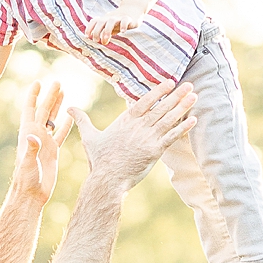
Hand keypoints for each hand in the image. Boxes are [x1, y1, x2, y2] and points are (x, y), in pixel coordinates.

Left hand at [11, 78, 72, 203]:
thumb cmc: (27, 180)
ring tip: (63, 92)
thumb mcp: (28, 164)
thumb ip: (32, 149)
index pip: (30, 110)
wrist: (32, 195)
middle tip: (57, 82)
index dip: (33, 96)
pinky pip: (61, 134)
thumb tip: (33, 134)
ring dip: (57, 106)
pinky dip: (66, 124)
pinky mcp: (52, 151)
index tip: (38, 82)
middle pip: (44, 111)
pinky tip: (71, 116)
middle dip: (50, 96)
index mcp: (29, 134)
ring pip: (52, 119)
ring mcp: (45, 143)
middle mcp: (36, 136)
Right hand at [68, 81, 194, 194]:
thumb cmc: (98, 160)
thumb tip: (69, 108)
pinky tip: (193, 119)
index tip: (170, 82)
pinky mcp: (155, 151)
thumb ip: (82, 120)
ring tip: (194, 96)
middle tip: (189, 85)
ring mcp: (148, 138)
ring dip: (182, 107)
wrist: (108, 179)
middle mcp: (138, 127)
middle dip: (176, 95)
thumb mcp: (89, 137)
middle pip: (161, 107)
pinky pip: (172, 136)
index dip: (158, 91)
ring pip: (168, 119)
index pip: (145, 101)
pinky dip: (183, 127)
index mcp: (125, 121)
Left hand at [81, 12, 138, 43]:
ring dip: (107, 30)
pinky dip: (123, 26)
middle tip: (96, 41)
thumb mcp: (110, 27)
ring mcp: (118, 17)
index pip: (94, 21)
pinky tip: (122, 32)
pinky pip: (125, 21)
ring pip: (111, 21)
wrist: (133, 9)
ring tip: (106, 40)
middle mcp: (110, 18)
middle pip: (101, 22)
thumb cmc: (118, 21)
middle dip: (96, 31)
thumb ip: (104, 34)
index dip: (89, 28)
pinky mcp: (128, 18)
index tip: (87, 36)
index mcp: (104, 19)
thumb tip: (101, 41)